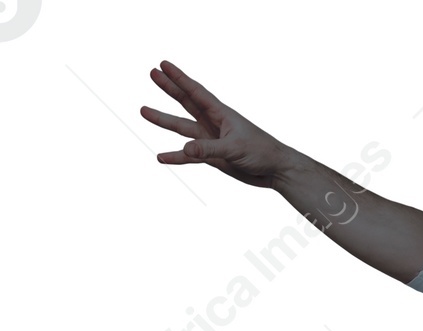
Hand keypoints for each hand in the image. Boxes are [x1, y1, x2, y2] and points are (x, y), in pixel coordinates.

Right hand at [142, 60, 290, 187]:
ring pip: (183, 128)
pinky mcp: (213, 158)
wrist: (275, 171)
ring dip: (164, 121)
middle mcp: (213, 124)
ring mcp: (211, 140)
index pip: (196, 92)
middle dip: (169, 88)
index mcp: (221, 114)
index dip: (179, 78)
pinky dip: (177, 157)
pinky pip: (189, 156)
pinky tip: (161, 157)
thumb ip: (208, 149)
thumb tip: (185, 150)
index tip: (163, 64)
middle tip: (152, 72)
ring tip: (143, 111)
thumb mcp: (234, 148)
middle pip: (186, 103)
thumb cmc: (261, 152)